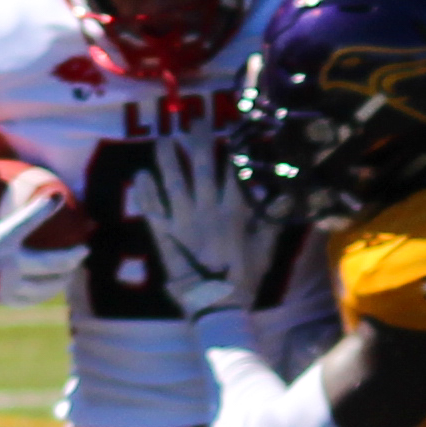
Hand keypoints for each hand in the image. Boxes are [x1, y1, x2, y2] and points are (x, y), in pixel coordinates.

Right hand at [0, 170, 82, 308]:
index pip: (26, 222)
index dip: (44, 207)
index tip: (59, 196)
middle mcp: (4, 266)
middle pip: (49, 264)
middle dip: (71, 256)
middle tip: (85, 248)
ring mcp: (5, 286)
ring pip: (44, 286)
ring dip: (63, 277)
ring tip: (73, 269)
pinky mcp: (2, 299)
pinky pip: (31, 298)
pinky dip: (45, 292)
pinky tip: (53, 285)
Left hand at [145, 132, 259, 317]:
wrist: (216, 307)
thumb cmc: (243, 279)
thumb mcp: (265, 251)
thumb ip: (271, 221)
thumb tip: (284, 195)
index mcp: (233, 213)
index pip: (232, 172)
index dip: (231, 148)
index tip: (228, 127)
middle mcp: (206, 212)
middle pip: (201, 169)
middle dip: (197, 141)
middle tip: (194, 119)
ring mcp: (182, 223)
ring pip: (173, 183)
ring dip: (168, 159)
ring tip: (163, 140)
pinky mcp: (165, 237)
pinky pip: (153, 210)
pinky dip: (146, 192)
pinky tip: (140, 174)